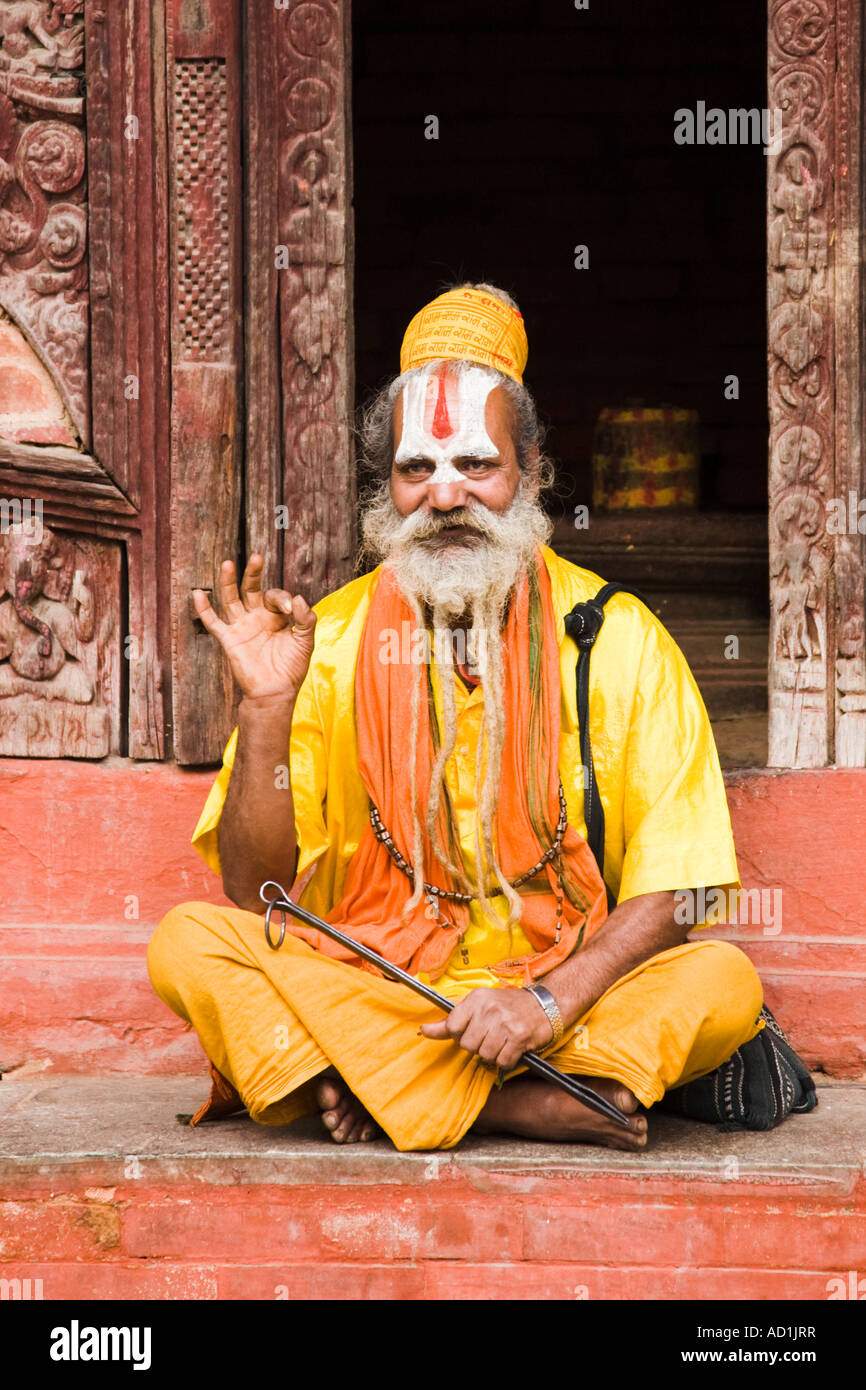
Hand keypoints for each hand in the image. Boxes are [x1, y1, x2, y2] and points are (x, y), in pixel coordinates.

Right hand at [191, 554, 316, 700]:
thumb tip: (298, 598)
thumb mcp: (305, 642)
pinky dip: (204, 609)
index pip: (276, 596)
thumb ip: (305, 620)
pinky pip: (214, 623)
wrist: (275, 693)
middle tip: (256, 557)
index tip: (289, 610)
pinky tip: (198, 594)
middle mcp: (258, 617)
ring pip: (231, 599)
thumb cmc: (291, 668)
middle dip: (254, 573)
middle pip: (252, 589)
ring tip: (227, 563)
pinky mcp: (229, 639)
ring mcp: (242, 626)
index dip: (282, 599)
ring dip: (229, 582)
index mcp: (277, 616)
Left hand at [420, 986, 553, 1071]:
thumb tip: (424, 1030)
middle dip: (477, 1046)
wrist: (545, 1004)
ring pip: (484, 1055)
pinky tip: (512, 1047)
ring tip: (502, 1041)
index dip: (460, 1035)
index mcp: (477, 998)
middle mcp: (490, 1009)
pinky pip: (502, 1061)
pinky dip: (506, 1059)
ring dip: (492, 1054)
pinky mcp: (519, 1037)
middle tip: (490, 1036)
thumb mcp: (479, 1005)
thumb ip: (451, 1020)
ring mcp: (505, 1023)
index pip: (452, 1026)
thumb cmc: (509, 1006)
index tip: (470, 1031)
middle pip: (467, 1044)